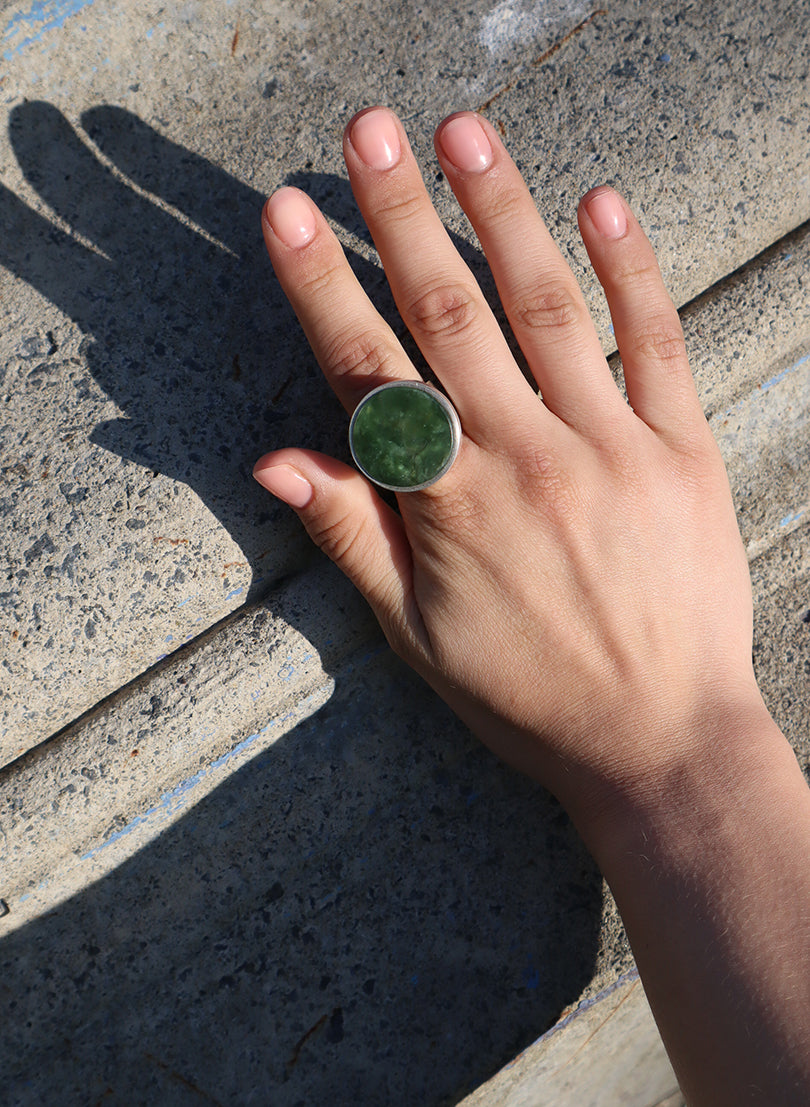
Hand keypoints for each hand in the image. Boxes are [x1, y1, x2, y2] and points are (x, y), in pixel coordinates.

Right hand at [254, 107, 759, 824]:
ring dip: (503, 213)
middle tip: (370, 128)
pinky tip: (604, 203)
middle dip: (400, 212)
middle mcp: (526, 459)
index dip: (321, 286)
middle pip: (450, 313)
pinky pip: (659, 343)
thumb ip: (352, 535)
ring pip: (548, 307)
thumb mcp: (415, 635)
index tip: (286, 212)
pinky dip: (632, 268)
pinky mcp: (683, 452)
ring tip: (466, 135)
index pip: (368, 373)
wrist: (661, 740)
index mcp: (450, 505)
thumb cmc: (527, 695)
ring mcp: (611, 448)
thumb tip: (276, 462)